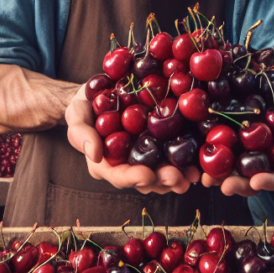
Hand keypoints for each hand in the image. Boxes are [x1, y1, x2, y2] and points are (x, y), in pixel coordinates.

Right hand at [66, 85, 198, 194]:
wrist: (100, 92)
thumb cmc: (84, 106)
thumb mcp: (76, 115)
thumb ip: (81, 134)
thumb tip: (94, 154)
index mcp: (106, 163)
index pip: (119, 175)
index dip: (133, 178)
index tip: (148, 175)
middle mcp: (127, 163)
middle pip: (145, 178)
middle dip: (163, 180)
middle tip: (179, 179)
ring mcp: (144, 154)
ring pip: (162, 170)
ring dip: (178, 175)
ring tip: (192, 174)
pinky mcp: (158, 141)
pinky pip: (172, 152)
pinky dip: (185, 157)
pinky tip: (197, 156)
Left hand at [200, 66, 273, 197]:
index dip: (270, 183)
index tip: (256, 182)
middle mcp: (264, 155)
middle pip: (252, 178)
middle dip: (238, 184)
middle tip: (224, 186)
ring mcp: (245, 144)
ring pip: (232, 166)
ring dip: (219, 175)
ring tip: (206, 177)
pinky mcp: (230, 128)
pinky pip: (219, 142)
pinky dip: (208, 150)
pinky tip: (197, 152)